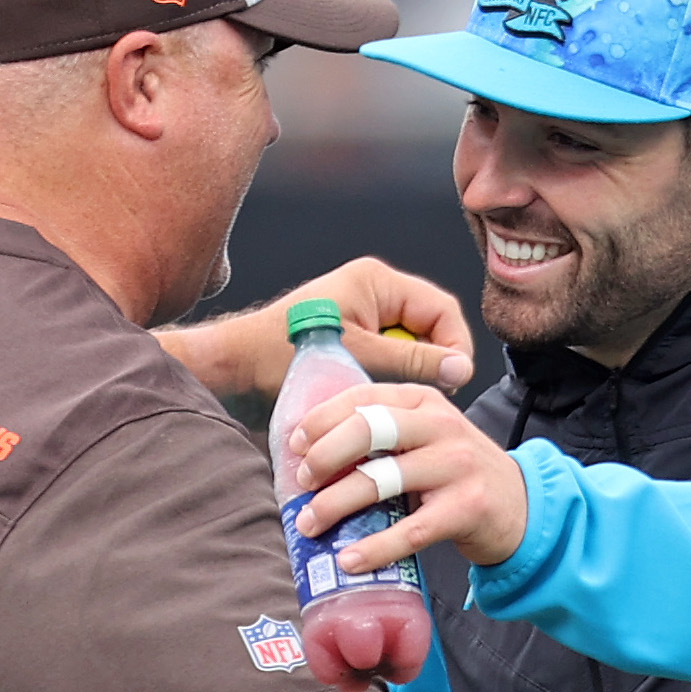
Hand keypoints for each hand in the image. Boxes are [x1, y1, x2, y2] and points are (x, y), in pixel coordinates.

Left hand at [158, 258, 475, 398]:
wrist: (230, 373)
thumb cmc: (279, 357)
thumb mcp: (354, 358)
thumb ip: (410, 362)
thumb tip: (460, 370)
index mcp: (377, 282)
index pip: (442, 310)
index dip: (455, 347)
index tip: (453, 384)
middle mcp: (373, 295)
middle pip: (429, 330)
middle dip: (431, 366)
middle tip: (429, 402)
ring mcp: (362, 320)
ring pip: (409, 352)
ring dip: (407, 381)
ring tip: (399, 408)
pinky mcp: (350, 344)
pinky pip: (387, 363)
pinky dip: (387, 385)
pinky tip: (378, 409)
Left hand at [287, 383, 531, 569]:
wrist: (520, 506)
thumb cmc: (457, 474)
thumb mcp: (425, 438)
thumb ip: (382, 435)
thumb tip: (311, 455)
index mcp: (422, 402)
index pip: (362, 398)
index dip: (321, 420)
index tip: (295, 446)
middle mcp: (440, 426)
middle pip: (368, 430)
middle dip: (324, 456)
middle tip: (303, 483)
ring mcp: (456, 465)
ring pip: (381, 480)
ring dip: (336, 504)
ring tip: (310, 524)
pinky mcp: (467, 508)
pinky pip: (409, 531)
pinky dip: (374, 549)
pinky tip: (348, 560)